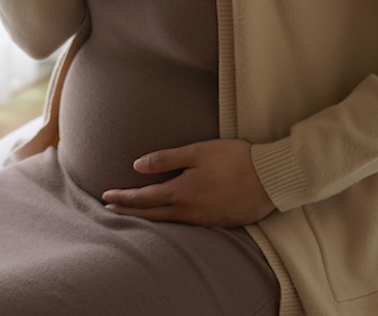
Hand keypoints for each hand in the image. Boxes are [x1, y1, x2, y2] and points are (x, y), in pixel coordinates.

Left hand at [99, 140, 275, 228]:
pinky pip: (187, 227)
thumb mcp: (197, 152)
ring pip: (169, 224)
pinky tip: (169, 219)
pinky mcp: (219, 224)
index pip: (143, 199)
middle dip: (129, 212)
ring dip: (148, 220)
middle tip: (110, 211)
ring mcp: (205, 221)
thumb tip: (137, 165)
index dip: (123, 198)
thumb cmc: (235, 159)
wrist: (272, 178)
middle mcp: (189, 212)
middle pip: (151, 216)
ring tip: (134, 216)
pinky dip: (171, 223)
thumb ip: (165, 159)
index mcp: (181, 193)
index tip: (105, 197)